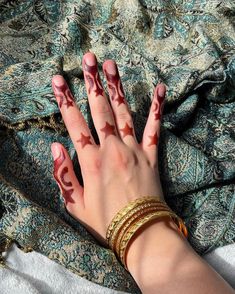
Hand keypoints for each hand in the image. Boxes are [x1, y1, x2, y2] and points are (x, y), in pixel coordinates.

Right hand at [51, 52, 165, 244]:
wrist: (140, 231)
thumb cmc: (106, 220)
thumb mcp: (75, 204)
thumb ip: (64, 174)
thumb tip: (55, 148)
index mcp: (91, 161)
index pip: (74, 124)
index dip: (65, 100)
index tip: (59, 80)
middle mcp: (112, 150)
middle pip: (99, 111)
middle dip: (92, 83)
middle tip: (88, 60)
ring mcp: (133, 150)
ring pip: (123, 113)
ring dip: (116, 88)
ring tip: (111, 65)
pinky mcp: (150, 155)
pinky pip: (154, 128)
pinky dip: (157, 108)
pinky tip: (159, 89)